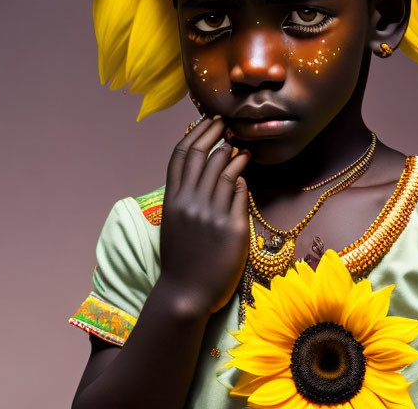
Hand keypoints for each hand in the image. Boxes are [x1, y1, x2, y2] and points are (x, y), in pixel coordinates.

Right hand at [158, 116, 249, 314]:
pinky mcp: (231, 228)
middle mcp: (190, 203)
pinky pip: (239, 194)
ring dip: (234, 155)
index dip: (196, 134)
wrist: (186, 295)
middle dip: (216, 135)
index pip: (182, 156)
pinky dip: (241, 180)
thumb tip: (202, 173)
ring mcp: (211, 215)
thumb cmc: (180, 260)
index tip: (208, 122)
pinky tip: (245, 173)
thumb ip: (184, 197)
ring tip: (242, 147)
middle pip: (204, 157)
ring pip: (224, 172)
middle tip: (228, 124)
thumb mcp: (174, 223)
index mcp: (173, 201)